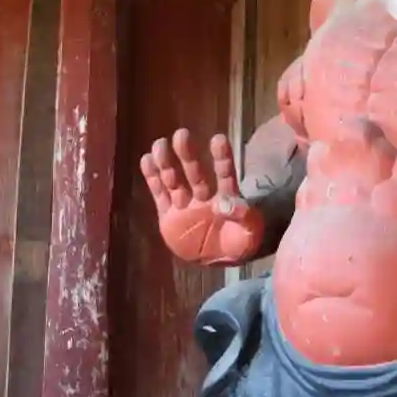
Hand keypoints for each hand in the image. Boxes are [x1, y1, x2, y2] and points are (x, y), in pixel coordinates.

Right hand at [139, 129, 264, 265]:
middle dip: (188, 155)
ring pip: (174, 181)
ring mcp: (185, 205)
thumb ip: (241, 216)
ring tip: (160, 144)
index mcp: (227, 197)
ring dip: (167, 163)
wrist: (219, 262)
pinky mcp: (169, 216)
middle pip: (195, 173)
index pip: (225, 174)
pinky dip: (153, 179)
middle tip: (182, 134)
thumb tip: (223, 203)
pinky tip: (147, 160)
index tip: (218, 139)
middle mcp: (204, 196)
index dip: (222, 158)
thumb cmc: (239, 243)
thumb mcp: (249, 232)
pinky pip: (160, 195)